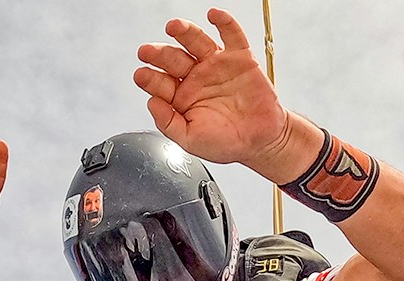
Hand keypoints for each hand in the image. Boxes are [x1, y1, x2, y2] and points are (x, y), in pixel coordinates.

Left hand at [133, 9, 287, 167]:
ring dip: (184, 31)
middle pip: (173, 59)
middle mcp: (196, 77)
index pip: (160, 83)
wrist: (262, 141)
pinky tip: (214, 15)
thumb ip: (168, 124)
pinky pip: (231, 34)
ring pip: (196, 41)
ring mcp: (217, 65)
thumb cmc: (227, 142)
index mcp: (182, 97)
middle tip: (147, 51)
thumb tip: (151, 104)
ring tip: (173, 27)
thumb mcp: (191, 141)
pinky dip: (224, 22)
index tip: (141, 75)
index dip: (150, 78)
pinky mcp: (240, 58)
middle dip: (159, 53)